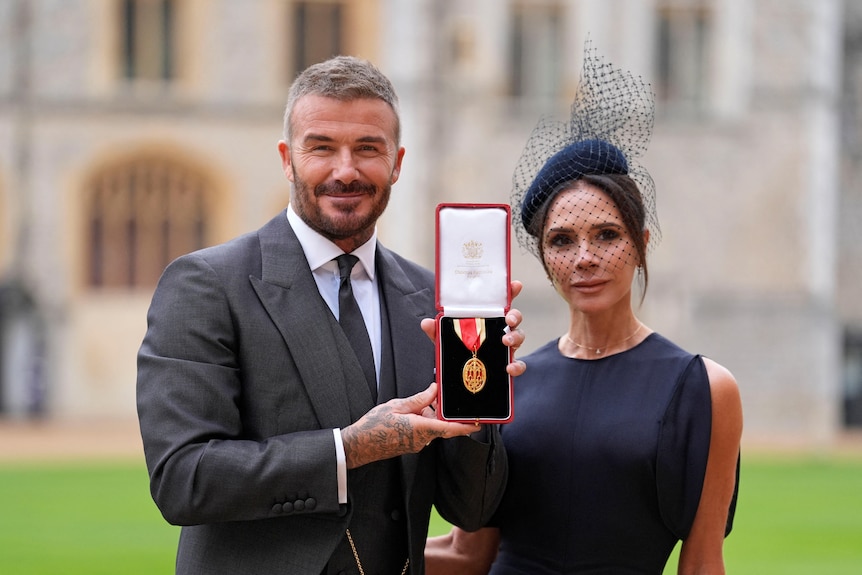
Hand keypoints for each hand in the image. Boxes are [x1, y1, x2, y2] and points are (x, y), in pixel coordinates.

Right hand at [340, 382, 481, 468]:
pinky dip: (422, 420)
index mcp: (420, 428)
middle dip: (441, 411)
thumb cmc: (374, 426)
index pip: (449, 428)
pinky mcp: (411, 445)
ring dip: (429, 415)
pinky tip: (411, 412)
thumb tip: (434, 390)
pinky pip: (424, 431)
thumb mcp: (396, 406)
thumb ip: (419, 399)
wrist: (359, 445)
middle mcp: (422, 440)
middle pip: (441, 424)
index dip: (466, 427)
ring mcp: (416, 444)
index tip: (478, 423)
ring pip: (432, 427)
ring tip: (416, 403)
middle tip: (437, 397)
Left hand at [421, 280, 525, 376]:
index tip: (516, 285)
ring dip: (516, 337)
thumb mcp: (446, 337)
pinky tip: (509, 367)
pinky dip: (517, 365)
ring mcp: (506, 345)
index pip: (501, 301)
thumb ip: (437, 330)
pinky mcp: (508, 362)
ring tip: (506, 341)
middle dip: (515, 315)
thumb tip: (426, 323)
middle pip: (514, 317)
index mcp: (487, 318)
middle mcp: (500, 329)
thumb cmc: (458, 347)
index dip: (510, 291)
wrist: (461, 372)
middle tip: (508, 319)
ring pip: (519, 336)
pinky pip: (518, 363)